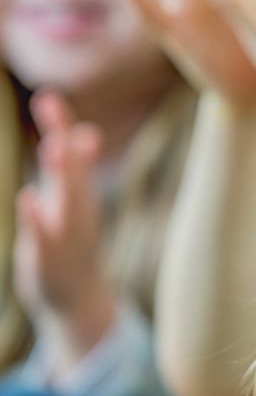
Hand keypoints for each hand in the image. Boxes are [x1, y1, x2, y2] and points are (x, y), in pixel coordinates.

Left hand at [13, 93, 115, 355]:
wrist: (79, 299)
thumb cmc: (73, 246)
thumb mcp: (77, 204)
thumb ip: (79, 168)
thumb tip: (87, 132)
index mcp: (80, 194)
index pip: (71, 154)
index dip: (60, 125)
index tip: (47, 96)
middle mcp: (77, 208)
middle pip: (71, 167)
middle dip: (62, 136)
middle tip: (51, 102)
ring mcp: (67, 232)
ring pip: (66, 198)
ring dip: (62, 172)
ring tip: (54, 144)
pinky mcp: (50, 257)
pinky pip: (44, 236)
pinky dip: (37, 217)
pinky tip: (28, 198)